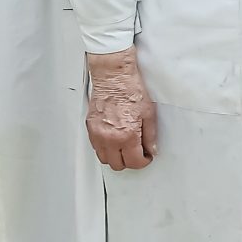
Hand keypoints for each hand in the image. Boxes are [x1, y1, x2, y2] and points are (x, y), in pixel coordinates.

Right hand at [86, 48, 158, 170]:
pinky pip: (96, 147)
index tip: (146, 156)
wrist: (114, 76)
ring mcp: (97, 134)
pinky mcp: (90, 127)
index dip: (143, 162)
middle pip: (117, 165)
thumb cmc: (130, 89)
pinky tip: (113, 140)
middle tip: (136, 152)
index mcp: (127, 135)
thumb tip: (151, 148)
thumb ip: (150, 136)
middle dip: (129, 161)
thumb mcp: (148, 113)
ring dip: (115, 157)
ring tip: (125, 147)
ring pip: (104, 159)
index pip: (134, 162)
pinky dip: (105, 148)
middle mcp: (110, 138)